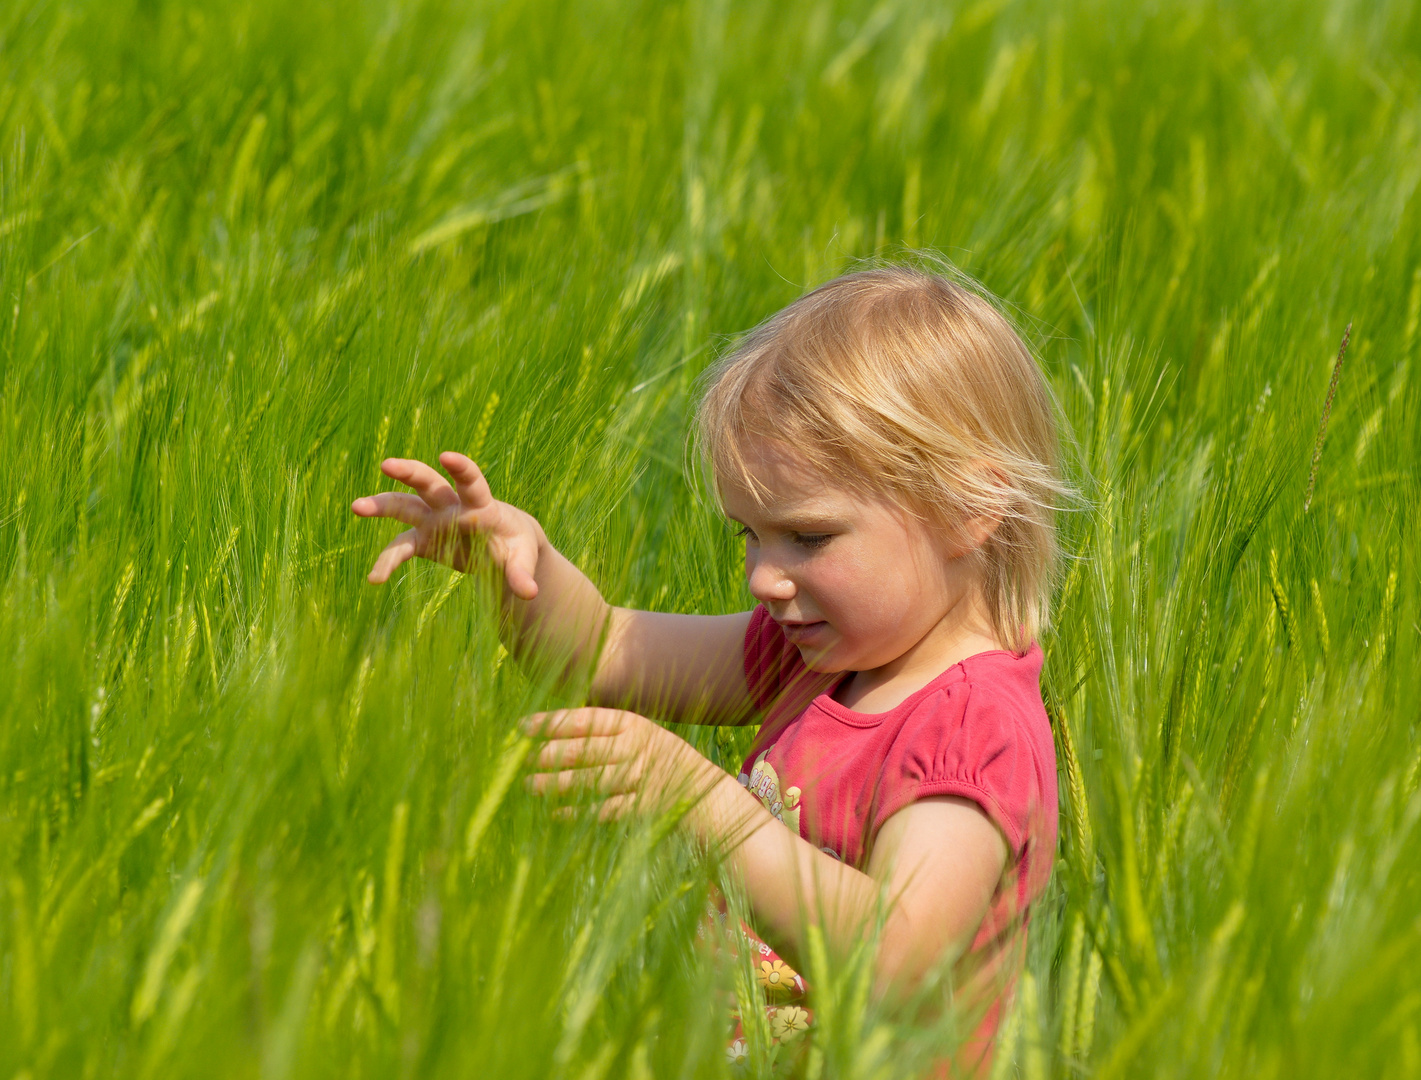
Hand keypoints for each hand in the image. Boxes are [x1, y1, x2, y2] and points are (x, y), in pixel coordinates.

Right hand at [351, 452, 543, 597]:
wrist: (503, 547)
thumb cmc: (517, 545)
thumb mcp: (524, 558)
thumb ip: (522, 574)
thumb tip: (529, 593)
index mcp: (481, 504)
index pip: (472, 482)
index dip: (461, 470)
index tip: (447, 457)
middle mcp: (452, 506)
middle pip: (428, 482)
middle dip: (409, 471)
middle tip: (388, 465)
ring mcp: (434, 520)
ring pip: (404, 506)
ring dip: (381, 504)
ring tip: (357, 507)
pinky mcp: (423, 540)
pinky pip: (400, 548)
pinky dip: (388, 562)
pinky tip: (375, 579)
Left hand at [522, 708, 722, 819]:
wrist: (703, 791)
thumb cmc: (659, 758)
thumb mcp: (639, 734)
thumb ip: (605, 732)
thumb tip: (551, 732)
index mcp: (632, 724)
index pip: (584, 720)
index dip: (551, 723)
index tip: (523, 727)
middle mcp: (635, 748)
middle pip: (582, 751)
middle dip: (548, 755)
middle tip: (523, 760)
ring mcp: (638, 778)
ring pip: (588, 781)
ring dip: (555, 784)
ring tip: (529, 785)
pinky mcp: (640, 807)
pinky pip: (602, 810)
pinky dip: (577, 812)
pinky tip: (555, 812)